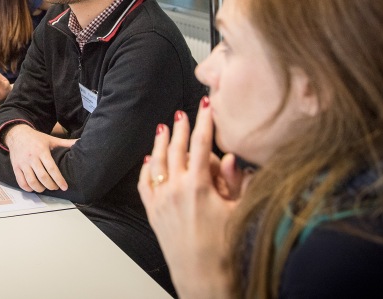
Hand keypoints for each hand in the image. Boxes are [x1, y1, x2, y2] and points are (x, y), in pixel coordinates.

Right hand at [3, 124, 76, 191]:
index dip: (59, 180)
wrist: (17, 134)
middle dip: (51, 186)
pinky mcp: (15, 167)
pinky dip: (28, 188)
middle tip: (55, 188)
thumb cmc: (36, 138)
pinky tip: (33, 188)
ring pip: (31, 181)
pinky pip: (21, 182)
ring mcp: (23, 163)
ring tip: (45, 188)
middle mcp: (32, 157)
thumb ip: (65, 143)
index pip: (52, 168)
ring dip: (40, 188)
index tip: (64, 187)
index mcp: (42, 150)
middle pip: (42, 177)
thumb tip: (80, 142)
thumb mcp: (51, 139)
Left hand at [137, 99, 247, 297]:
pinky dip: (146, 168)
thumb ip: (236, 181)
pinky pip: (145, 183)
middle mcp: (176, 188)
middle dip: (181, 128)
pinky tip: (148, 159)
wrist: (202, 275)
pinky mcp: (152, 211)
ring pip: (157, 162)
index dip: (204, 121)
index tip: (206, 105)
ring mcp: (161, 199)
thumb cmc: (224, 246)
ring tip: (163, 128)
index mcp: (198, 185)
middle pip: (176, 148)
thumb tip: (232, 157)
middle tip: (182, 113)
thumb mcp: (237, 211)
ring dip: (161, 143)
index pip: (201, 143)